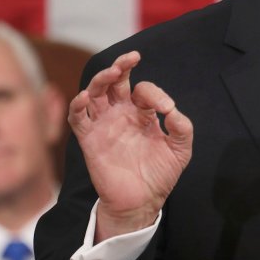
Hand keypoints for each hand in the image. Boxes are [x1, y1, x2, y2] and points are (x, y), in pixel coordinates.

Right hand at [68, 51, 193, 241]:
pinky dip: (77, 105)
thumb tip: (173, 110)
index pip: (144, 90)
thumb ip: (182, 128)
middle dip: (121, 66)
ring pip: (95, 93)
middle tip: (131, 58)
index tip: (166, 108)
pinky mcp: (90, 139)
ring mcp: (104, 125)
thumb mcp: (180, 150)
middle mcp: (121, 114)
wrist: (143, 201)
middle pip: (115, 82)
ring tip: (112, 72)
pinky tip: (84, 96)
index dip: (155, 93)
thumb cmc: (161, 174)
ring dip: (101, 79)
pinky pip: (78, 118)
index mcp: (143, 113)